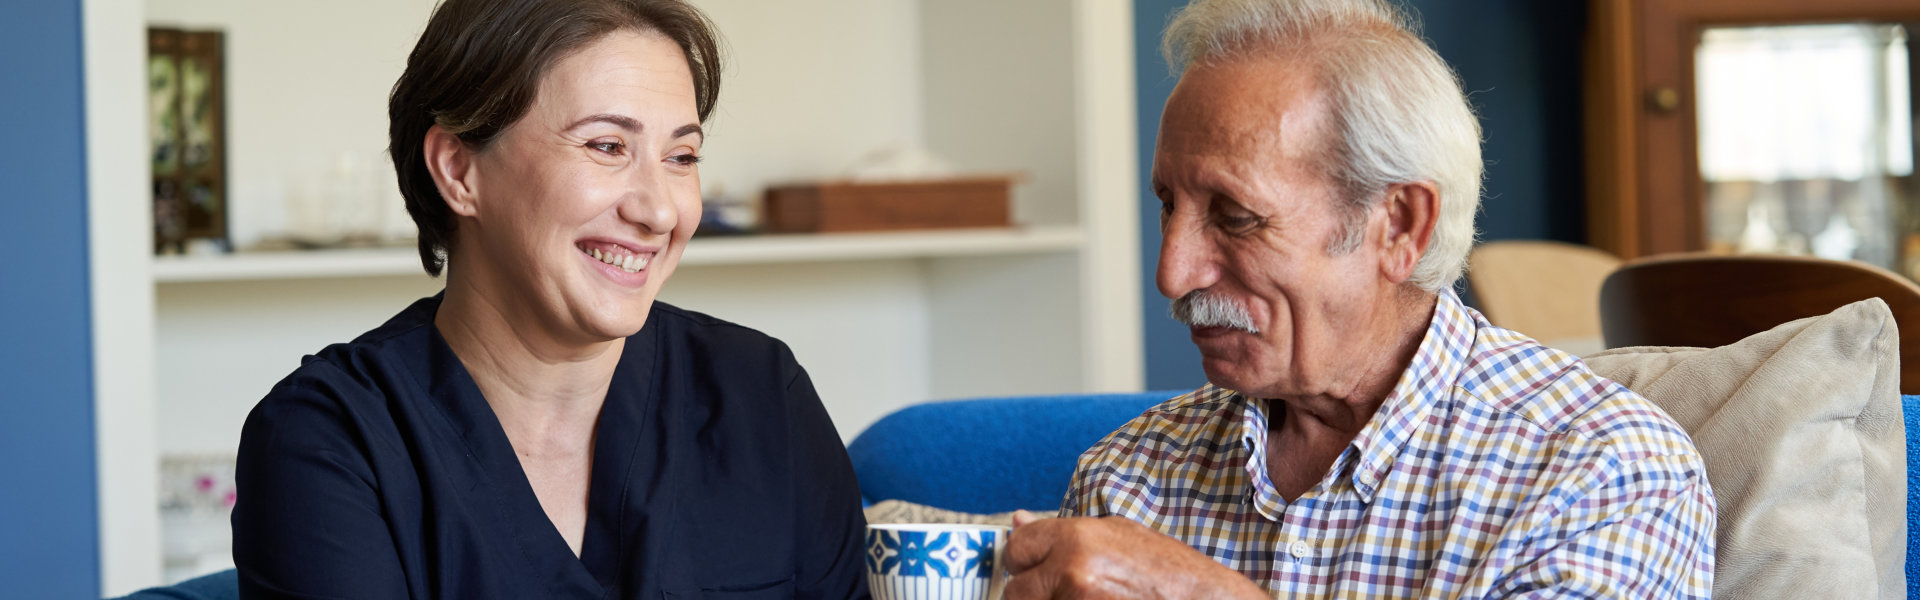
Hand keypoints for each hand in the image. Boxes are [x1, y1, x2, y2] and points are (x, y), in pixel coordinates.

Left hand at [1001, 510, 1267, 599]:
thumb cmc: (1169, 571)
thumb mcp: (1119, 535)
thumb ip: (1061, 532)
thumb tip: (1018, 522)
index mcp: (1077, 540)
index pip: (1016, 549)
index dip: (1023, 561)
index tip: (1032, 568)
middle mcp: (1072, 573)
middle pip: (1015, 592)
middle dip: (1032, 593)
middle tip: (1061, 592)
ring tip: (1088, 597)